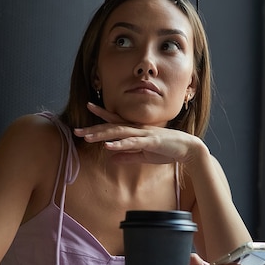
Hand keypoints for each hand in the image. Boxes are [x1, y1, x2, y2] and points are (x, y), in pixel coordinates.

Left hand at [73, 103, 206, 164]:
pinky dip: (119, 144)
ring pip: (118, 132)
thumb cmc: (167, 151)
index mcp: (136, 131)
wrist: (187, 150)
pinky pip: (132, 142)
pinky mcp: (150, 141)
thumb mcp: (143, 156)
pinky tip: (108, 146)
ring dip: (101, 135)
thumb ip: (127, 156)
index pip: (116, 120)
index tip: (88, 106)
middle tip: (76, 131)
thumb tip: (110, 158)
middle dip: (93, 128)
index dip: (102, 115)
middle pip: (111, 127)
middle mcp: (138, 129)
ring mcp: (143, 134)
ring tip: (87, 137)